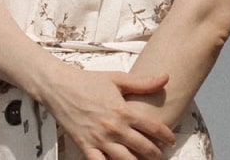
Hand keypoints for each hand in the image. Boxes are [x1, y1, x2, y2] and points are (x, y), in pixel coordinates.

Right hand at [37, 66, 174, 159]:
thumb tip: (165, 77)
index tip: (171, 140)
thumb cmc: (87, 81)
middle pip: (142, 147)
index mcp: (122, 110)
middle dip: (155, 153)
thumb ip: (143, 82)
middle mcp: (113, 127)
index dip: (165, 135)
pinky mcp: (85, 146)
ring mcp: (99, 139)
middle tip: (160, 154)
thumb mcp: (117, 78)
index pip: (152, 127)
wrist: (59, 87)